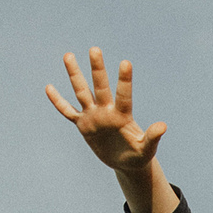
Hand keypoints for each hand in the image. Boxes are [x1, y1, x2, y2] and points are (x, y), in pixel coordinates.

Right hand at [47, 47, 166, 171]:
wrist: (126, 163)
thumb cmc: (138, 155)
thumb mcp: (146, 149)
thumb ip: (152, 137)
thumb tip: (163, 126)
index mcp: (122, 115)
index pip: (123, 95)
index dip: (124, 80)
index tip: (125, 63)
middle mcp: (106, 111)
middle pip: (100, 86)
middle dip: (97, 69)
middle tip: (95, 49)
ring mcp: (93, 116)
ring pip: (81, 92)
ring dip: (75, 75)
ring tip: (68, 55)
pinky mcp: (83, 125)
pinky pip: (68, 112)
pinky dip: (58, 101)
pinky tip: (49, 87)